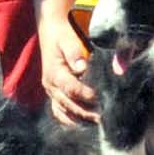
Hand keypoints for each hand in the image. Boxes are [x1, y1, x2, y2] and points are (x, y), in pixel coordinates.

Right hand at [41, 3, 98, 125]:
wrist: (51, 31)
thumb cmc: (62, 35)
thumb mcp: (67, 39)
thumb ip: (74, 52)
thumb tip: (82, 67)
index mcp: (54, 73)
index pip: (70, 88)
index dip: (85, 95)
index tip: (99, 98)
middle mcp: (50, 85)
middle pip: (68, 104)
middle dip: (85, 112)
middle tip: (102, 117)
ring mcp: (51, 91)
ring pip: (63, 112)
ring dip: (79, 119)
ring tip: (96, 122)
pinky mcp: (55, 94)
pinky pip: (60, 112)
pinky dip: (71, 120)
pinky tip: (85, 123)